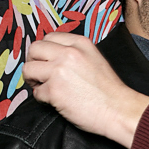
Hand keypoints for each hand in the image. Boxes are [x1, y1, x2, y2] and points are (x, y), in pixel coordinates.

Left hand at [24, 32, 148, 148]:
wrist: (119, 110)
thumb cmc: (109, 91)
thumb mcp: (95, 59)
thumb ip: (75, 54)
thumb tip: (51, 58)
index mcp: (80, 43)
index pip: (49, 37)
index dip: (44, 51)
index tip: (45, 62)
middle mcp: (68, 53)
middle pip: (35, 49)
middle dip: (33, 63)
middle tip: (39, 75)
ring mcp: (60, 70)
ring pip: (29, 69)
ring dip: (34, 80)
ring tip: (45, 88)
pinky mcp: (54, 90)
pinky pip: (37, 92)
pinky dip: (43, 99)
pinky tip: (56, 101)